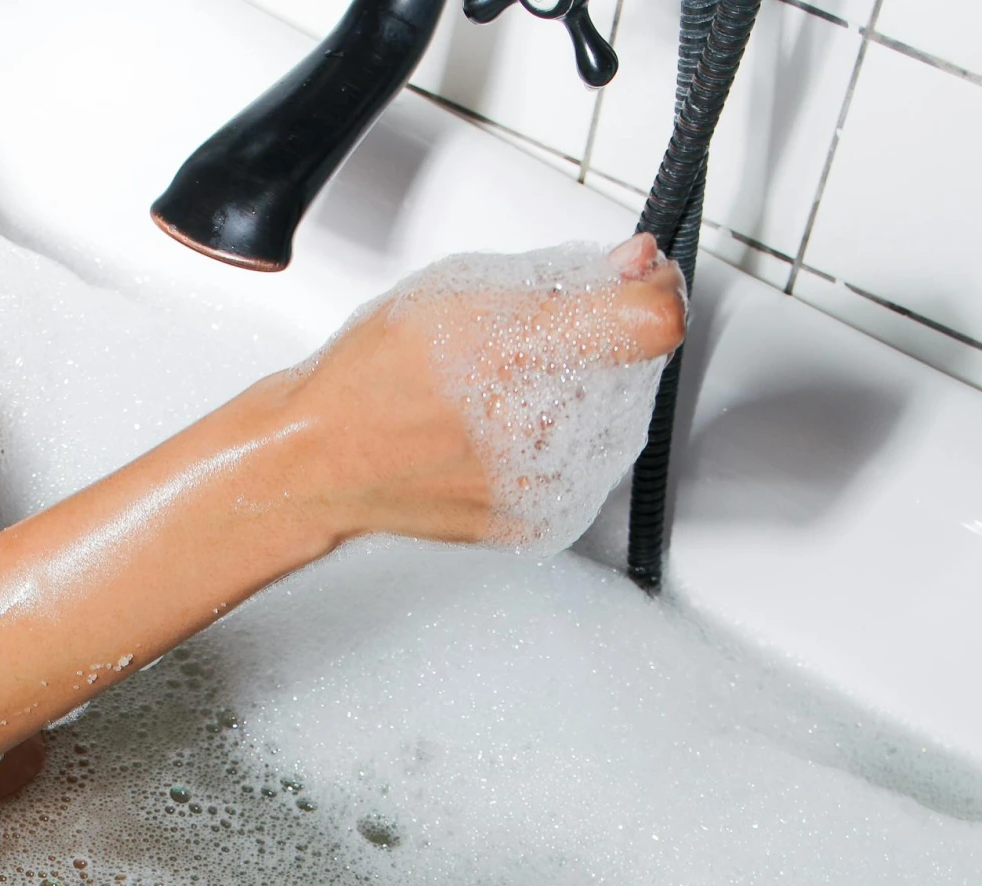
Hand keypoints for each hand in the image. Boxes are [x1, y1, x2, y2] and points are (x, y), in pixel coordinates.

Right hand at [302, 232, 685, 546]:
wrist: (328, 459)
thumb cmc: (378, 373)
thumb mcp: (465, 285)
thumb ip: (565, 274)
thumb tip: (636, 266)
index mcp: (519, 353)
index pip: (653, 322)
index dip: (651, 289)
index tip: (636, 285)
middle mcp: (537, 431)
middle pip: (638, 369)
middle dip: (605, 343)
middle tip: (539, 342)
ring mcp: (543, 486)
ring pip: (618, 420)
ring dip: (589, 396)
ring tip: (512, 391)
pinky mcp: (541, 523)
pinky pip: (588, 469)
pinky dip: (565, 445)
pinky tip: (511, 432)